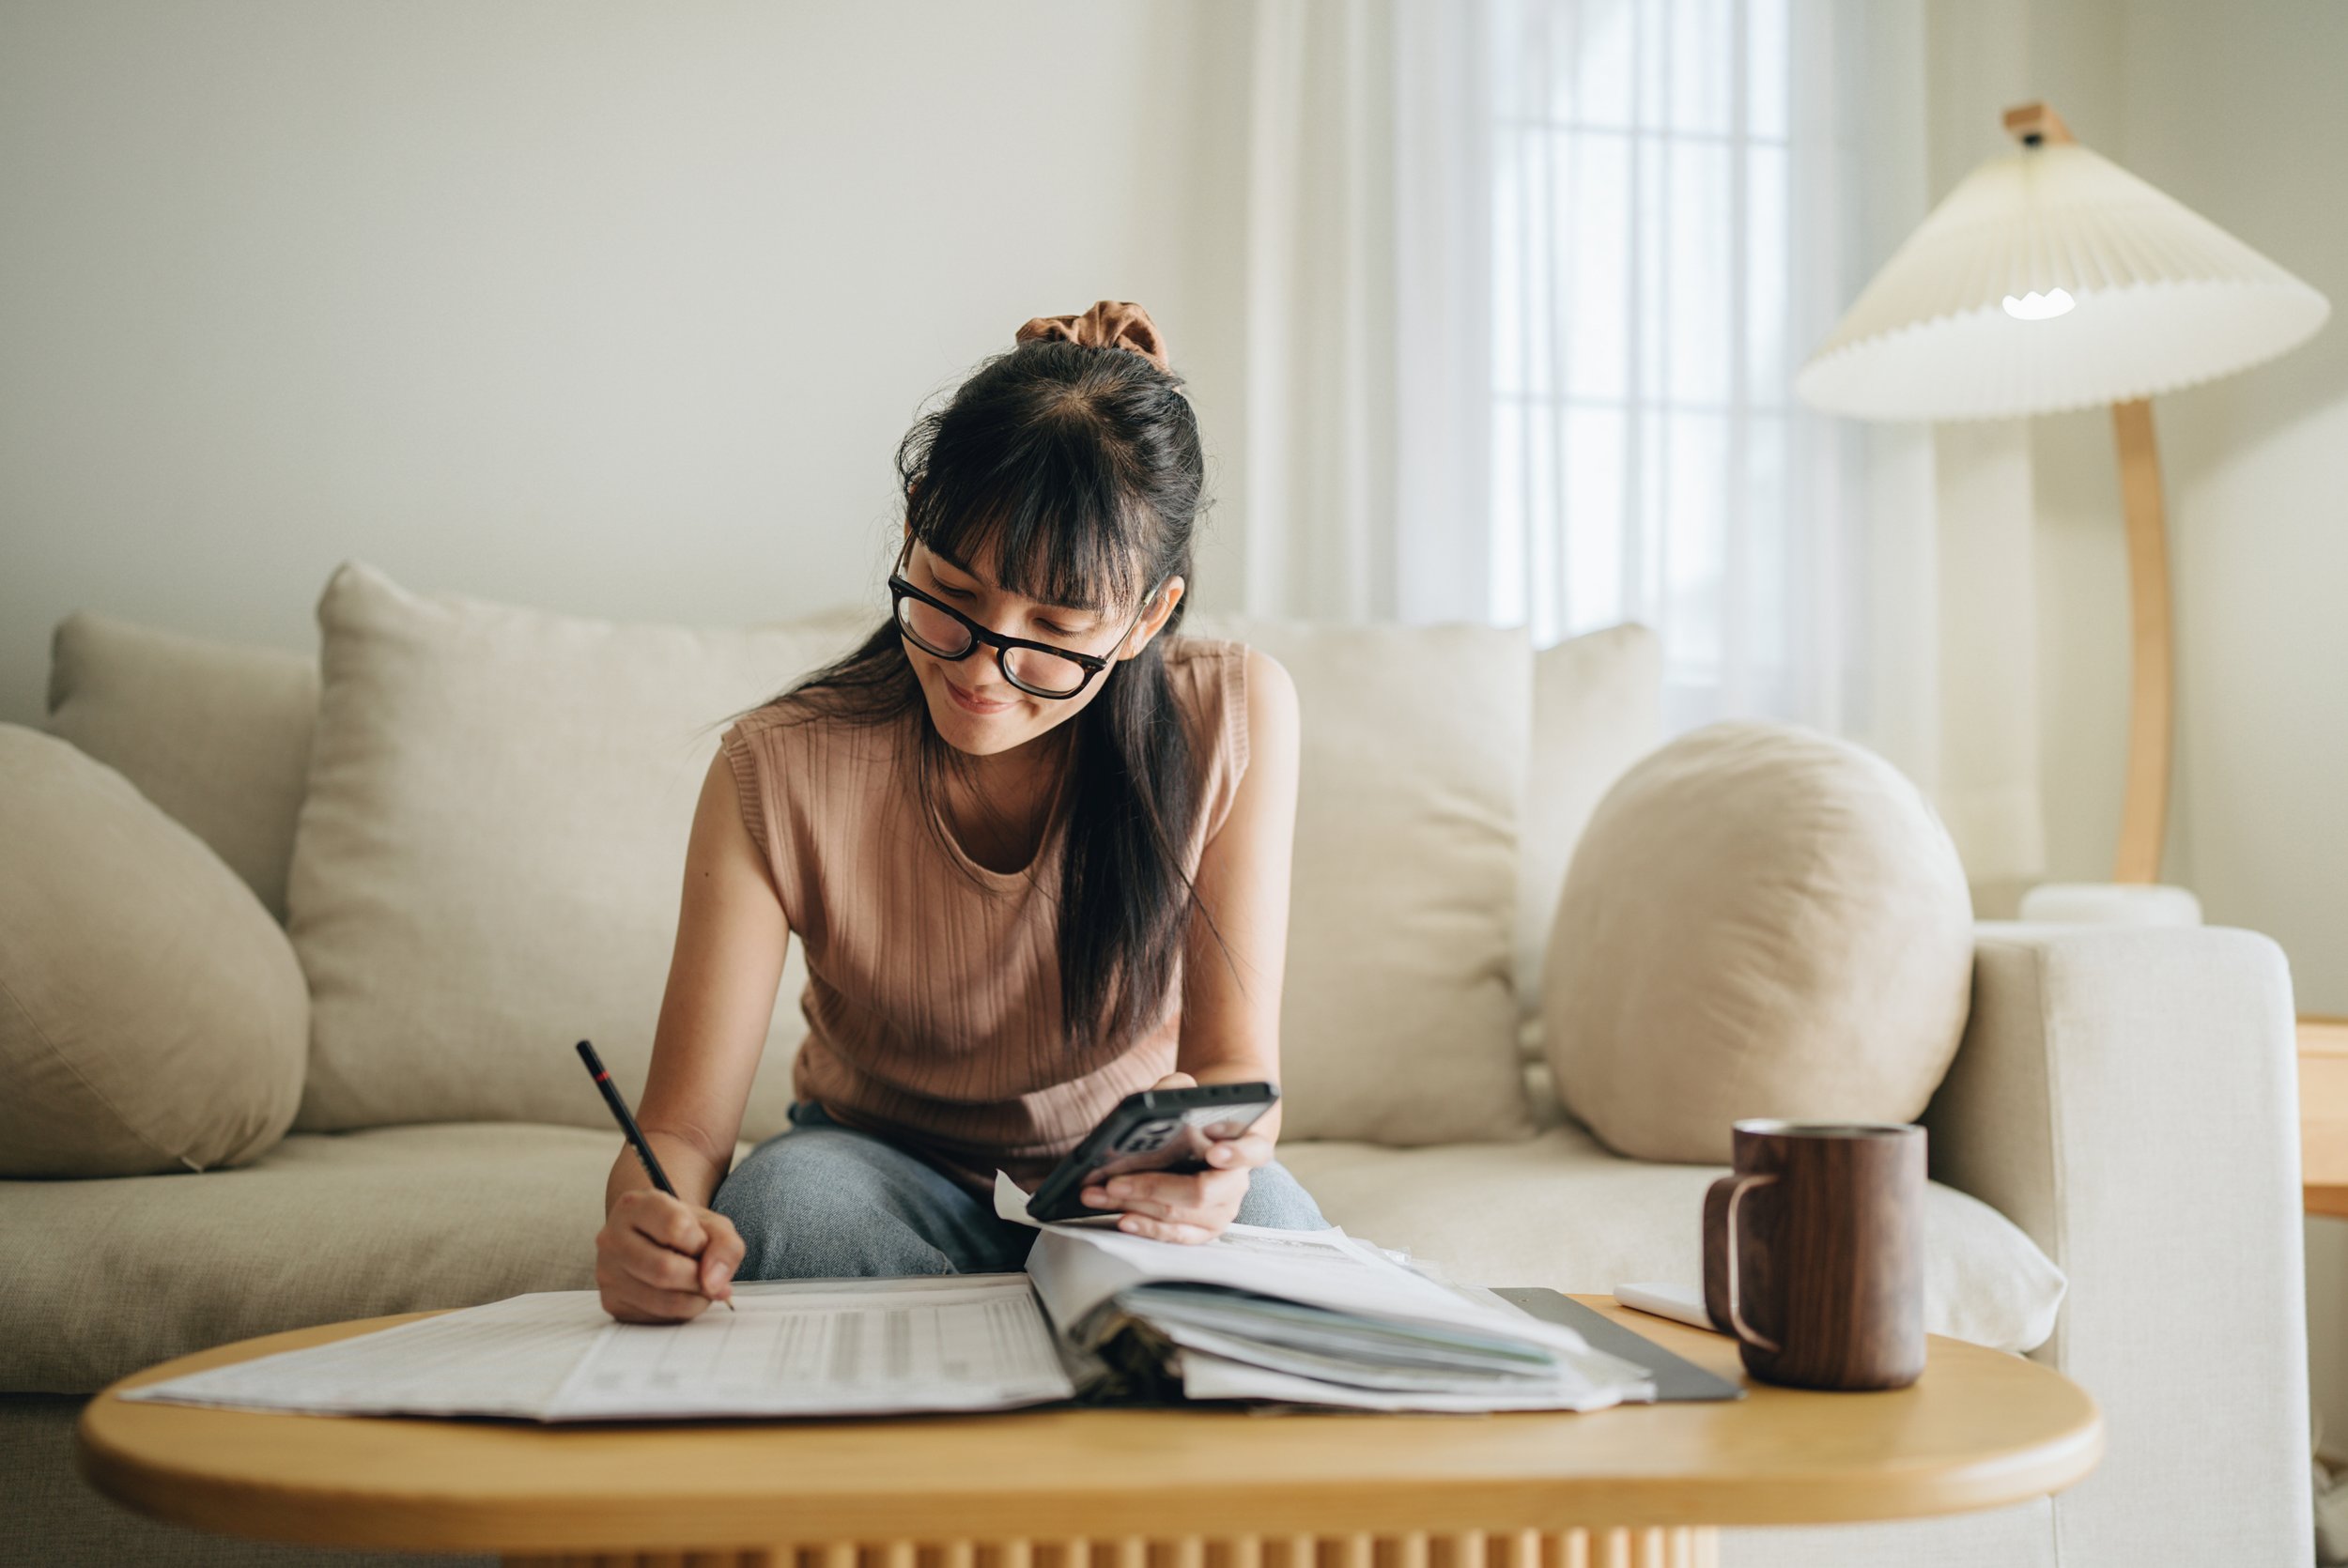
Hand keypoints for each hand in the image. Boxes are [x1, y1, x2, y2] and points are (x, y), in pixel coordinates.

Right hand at [595, 1188, 743, 1322]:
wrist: (656, 1240)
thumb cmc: (685, 1231)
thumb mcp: (712, 1225)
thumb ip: (725, 1247)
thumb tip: (714, 1285)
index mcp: (634, 1206)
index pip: (676, 1228)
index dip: (700, 1242)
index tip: (701, 1243)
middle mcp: (611, 1237)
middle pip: (665, 1270)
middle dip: (699, 1278)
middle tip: (706, 1274)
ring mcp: (607, 1272)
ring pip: (663, 1300)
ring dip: (695, 1298)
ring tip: (697, 1285)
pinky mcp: (611, 1302)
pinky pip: (656, 1318)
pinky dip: (680, 1311)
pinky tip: (678, 1294)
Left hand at [1079, 1071, 1272, 1243]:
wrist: (1201, 1143)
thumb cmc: (1194, 1121)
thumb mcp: (1188, 1097)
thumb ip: (1177, 1089)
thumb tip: (1160, 1093)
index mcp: (1246, 1146)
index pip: (1253, 1150)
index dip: (1236, 1153)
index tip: (1214, 1151)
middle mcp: (1237, 1183)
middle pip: (1201, 1192)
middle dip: (1154, 1187)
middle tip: (1116, 1181)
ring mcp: (1221, 1211)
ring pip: (1179, 1215)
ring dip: (1135, 1205)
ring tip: (1102, 1194)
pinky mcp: (1203, 1231)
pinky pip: (1175, 1236)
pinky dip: (1146, 1227)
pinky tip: (1122, 1217)